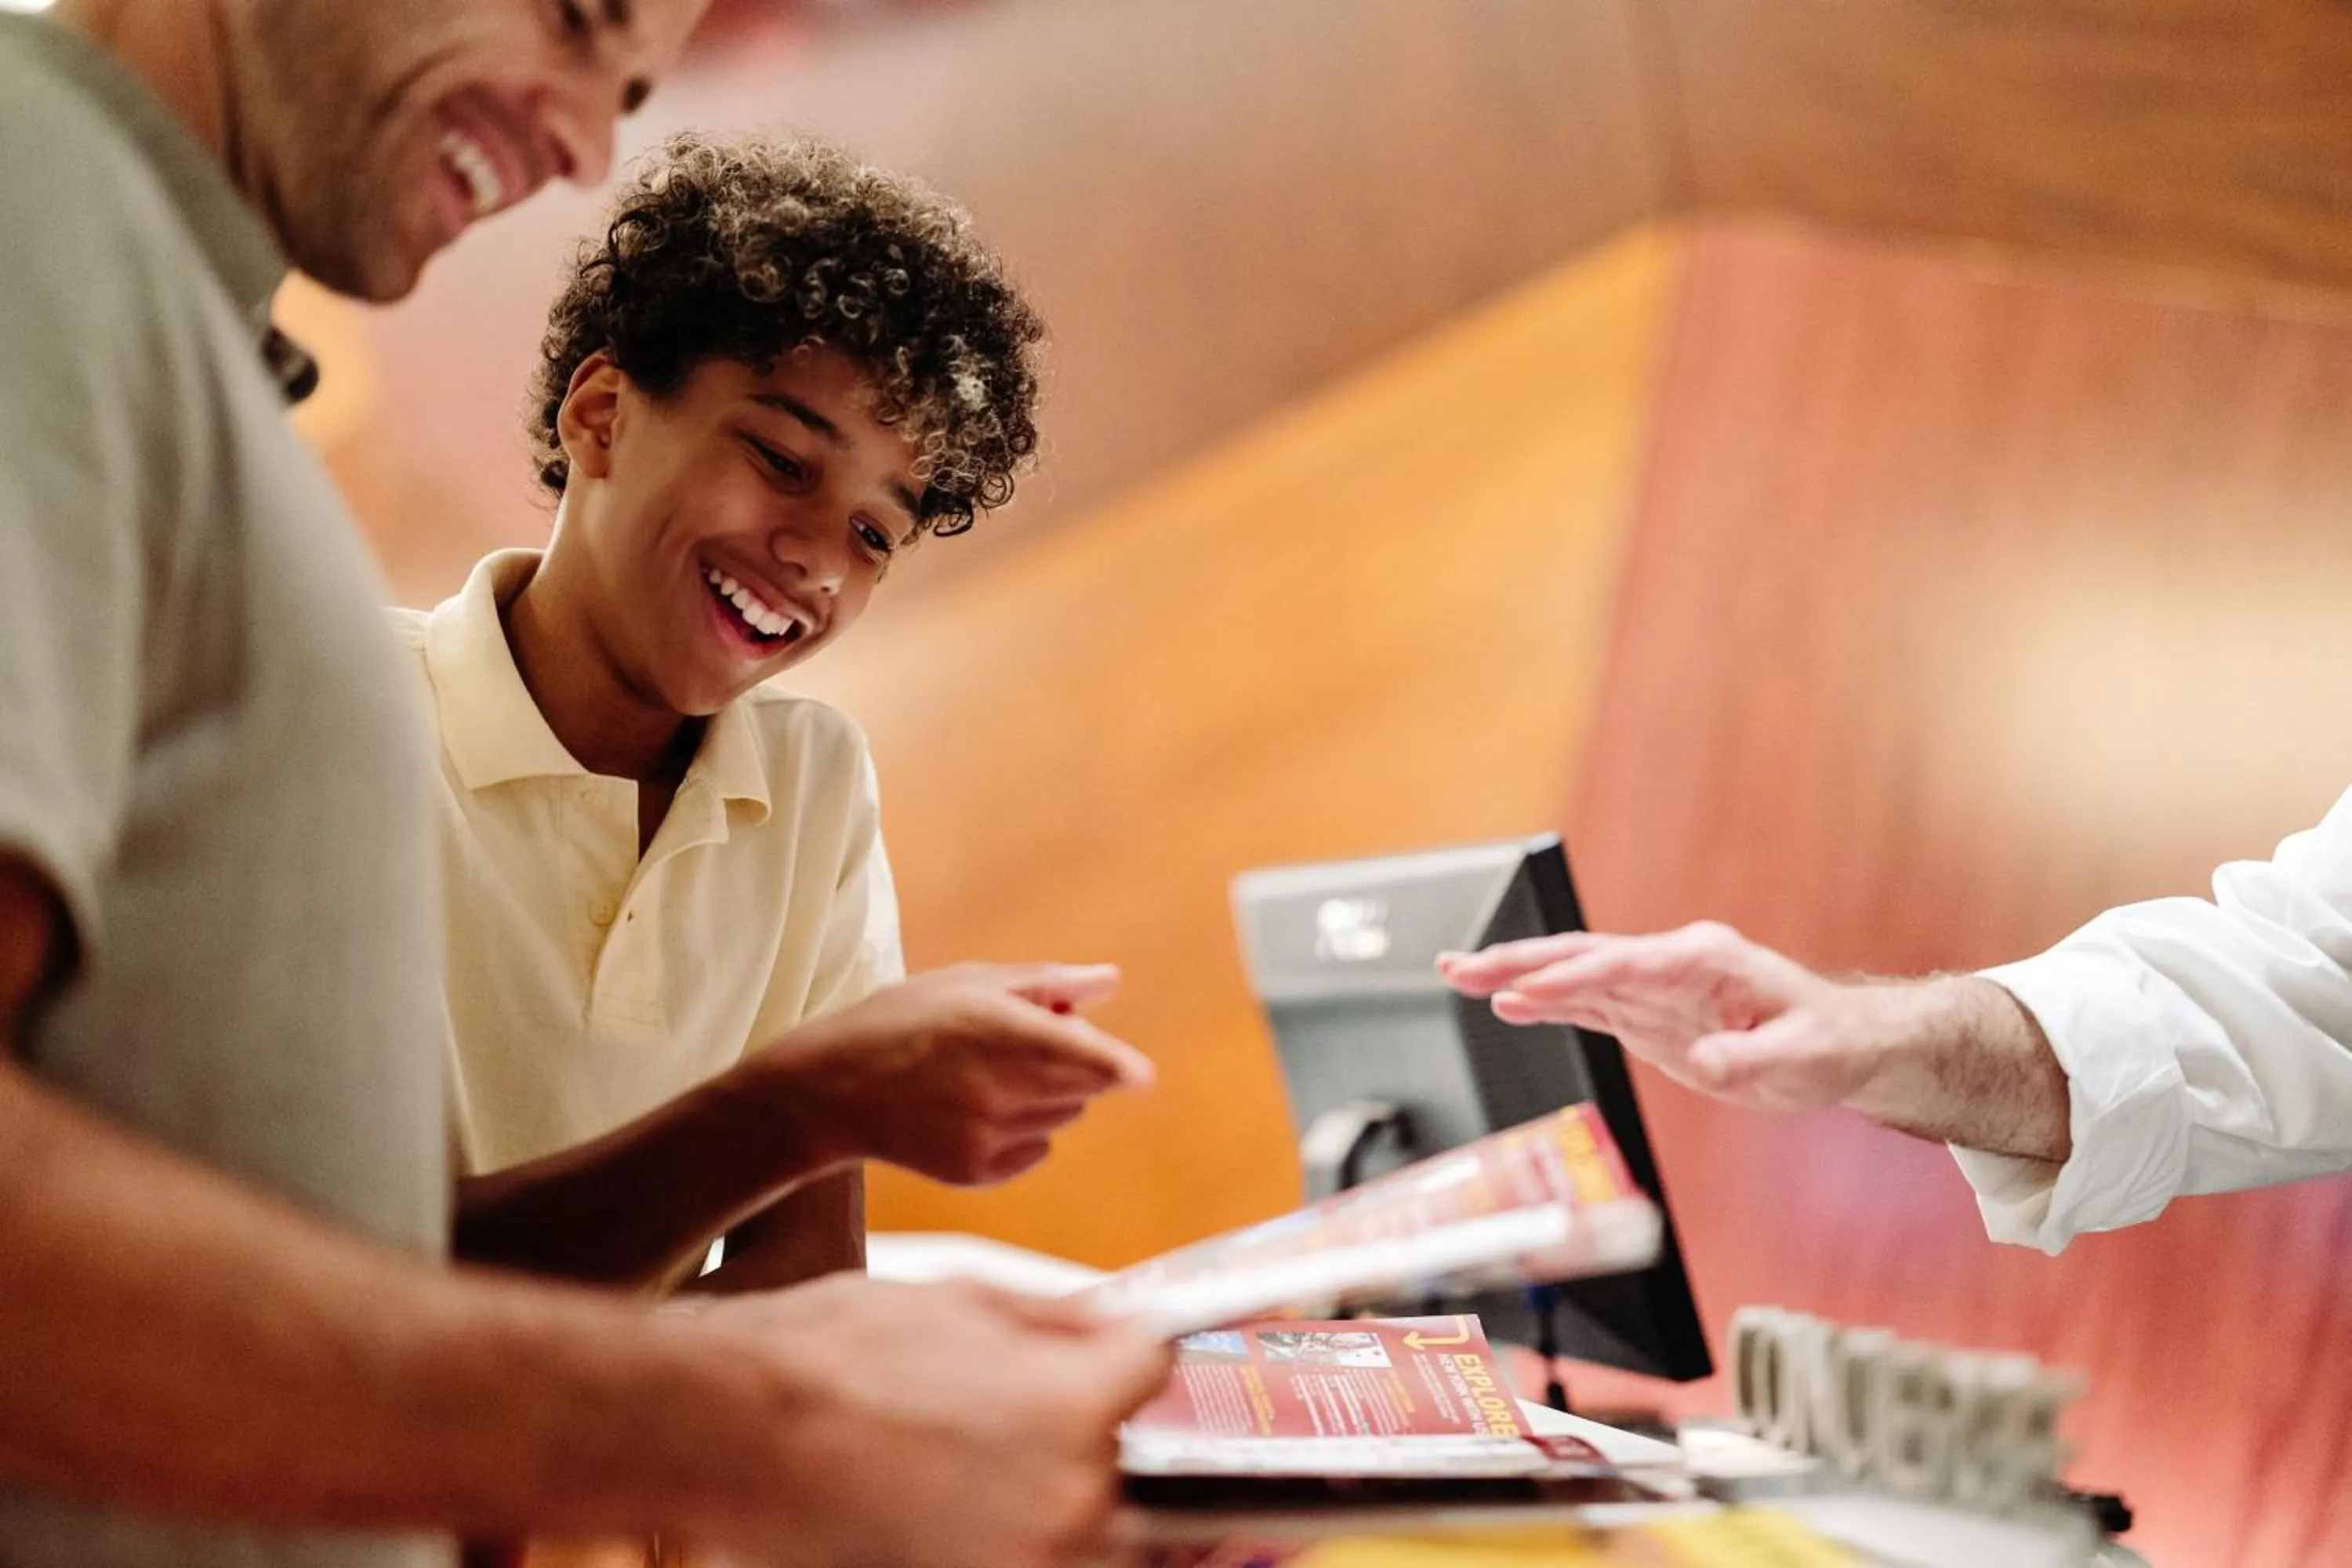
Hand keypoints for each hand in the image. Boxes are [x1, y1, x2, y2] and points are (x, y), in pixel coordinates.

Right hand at [687, 1275, 1171, 1567]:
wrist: (733, 1427)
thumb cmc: (832, 1353)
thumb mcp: (960, 1297)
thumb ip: (1055, 1319)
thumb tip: (1109, 1324)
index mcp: (1076, 1408)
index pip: (1155, 1368)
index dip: (1130, 1351)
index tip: (1115, 1350)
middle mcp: (1069, 1500)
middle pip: (1155, 1485)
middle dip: (1122, 1448)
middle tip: (1085, 1429)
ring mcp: (1025, 1561)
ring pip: (1107, 1546)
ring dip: (1088, 1512)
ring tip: (1025, 1477)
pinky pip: (1039, 1563)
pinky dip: (1027, 1541)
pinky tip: (982, 1507)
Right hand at [765, 963, 1155, 1184]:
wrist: (833, 1088)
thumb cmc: (904, 1020)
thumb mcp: (971, 983)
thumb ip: (1048, 983)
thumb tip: (1109, 981)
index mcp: (1004, 1031)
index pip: (1095, 1062)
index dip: (1122, 1069)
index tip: (1138, 1076)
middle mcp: (1002, 1088)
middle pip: (1085, 1088)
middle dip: (1076, 1065)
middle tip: (1026, 1045)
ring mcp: (989, 1135)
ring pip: (1063, 1119)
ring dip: (1050, 1097)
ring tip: (992, 1075)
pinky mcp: (977, 1171)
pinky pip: (1035, 1152)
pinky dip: (1025, 1134)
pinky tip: (977, 1110)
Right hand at [1438, 922, 1906, 1113]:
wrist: (1841, 1041)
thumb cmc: (1829, 1043)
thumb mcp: (1802, 1059)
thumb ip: (1751, 1059)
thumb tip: (1707, 1063)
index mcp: (1705, 960)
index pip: (1625, 965)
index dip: (1573, 979)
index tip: (1525, 989)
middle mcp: (1671, 963)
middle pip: (1582, 956)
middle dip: (1519, 961)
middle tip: (1459, 965)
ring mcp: (1654, 985)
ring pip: (1573, 974)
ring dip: (1516, 974)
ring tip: (1456, 971)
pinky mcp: (1647, 1012)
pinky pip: (1586, 1003)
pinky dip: (1544, 1002)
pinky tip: (1506, 1004)